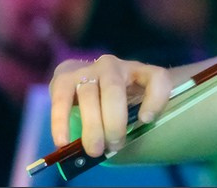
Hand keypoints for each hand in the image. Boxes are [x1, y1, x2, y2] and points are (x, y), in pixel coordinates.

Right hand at [49, 55, 172, 156]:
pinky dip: (60, 122)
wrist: (84, 76)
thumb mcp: (135, 98)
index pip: (156, 77)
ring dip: (92, 126)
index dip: (156, 98)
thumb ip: (140, 111)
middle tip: (114, 146)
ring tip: (94, 150)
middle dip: (115, 122)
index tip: (146, 120)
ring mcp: (87, 69)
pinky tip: (62, 141)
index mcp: (138, 70)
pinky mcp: (63, 78)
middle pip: (114, 90)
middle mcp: (113, 65)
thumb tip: (138, 127)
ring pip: (89, 95)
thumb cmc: (116, 94)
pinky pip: (61, 100)